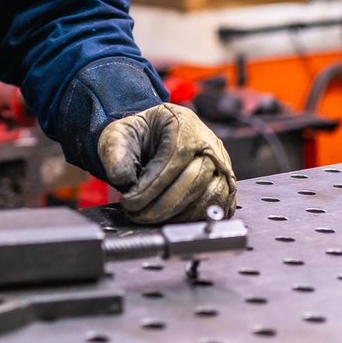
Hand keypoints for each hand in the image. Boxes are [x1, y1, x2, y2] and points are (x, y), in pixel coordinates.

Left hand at [97, 102, 236, 223]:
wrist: (151, 139)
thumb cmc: (138, 136)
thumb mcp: (118, 135)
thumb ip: (116, 153)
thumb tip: (124, 179)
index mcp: (184, 123)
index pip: (176, 155)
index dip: (154, 183)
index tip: (132, 200)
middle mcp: (209, 142)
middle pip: (195, 178)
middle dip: (163, 203)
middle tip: (138, 214)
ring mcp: (221, 164)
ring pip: (210, 195)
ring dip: (179, 213)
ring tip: (151, 218)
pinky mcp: (225, 183)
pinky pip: (217, 205)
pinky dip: (194, 216)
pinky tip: (171, 219)